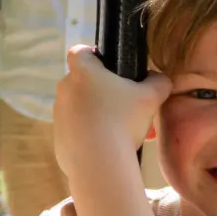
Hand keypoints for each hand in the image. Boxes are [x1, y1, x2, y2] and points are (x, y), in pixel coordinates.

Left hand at [53, 44, 169, 188]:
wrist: (100, 163)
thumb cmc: (124, 121)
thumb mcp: (151, 97)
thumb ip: (158, 82)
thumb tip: (158, 79)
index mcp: (83, 72)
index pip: (79, 52)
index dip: (93, 56)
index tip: (109, 70)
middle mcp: (65, 90)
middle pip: (82, 83)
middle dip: (102, 92)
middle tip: (125, 108)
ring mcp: (59, 115)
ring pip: (79, 108)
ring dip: (97, 115)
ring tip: (121, 132)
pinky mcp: (58, 138)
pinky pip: (74, 131)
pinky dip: (88, 135)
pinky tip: (107, 147)